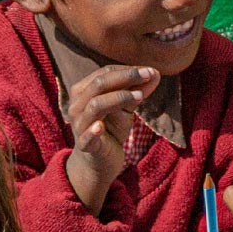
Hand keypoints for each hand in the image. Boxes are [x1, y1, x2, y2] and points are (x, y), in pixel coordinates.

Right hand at [64, 65, 157, 216]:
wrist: (101, 161)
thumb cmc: (111, 129)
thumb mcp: (126, 108)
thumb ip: (137, 92)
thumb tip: (155, 73)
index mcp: (83, 91)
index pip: (104, 73)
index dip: (127, 70)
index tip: (150, 71)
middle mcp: (77, 105)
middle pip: (98, 84)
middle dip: (125, 77)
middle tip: (148, 76)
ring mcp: (79, 125)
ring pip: (95, 105)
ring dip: (118, 98)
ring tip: (139, 96)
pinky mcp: (85, 145)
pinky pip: (86, 136)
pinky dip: (93, 130)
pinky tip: (100, 126)